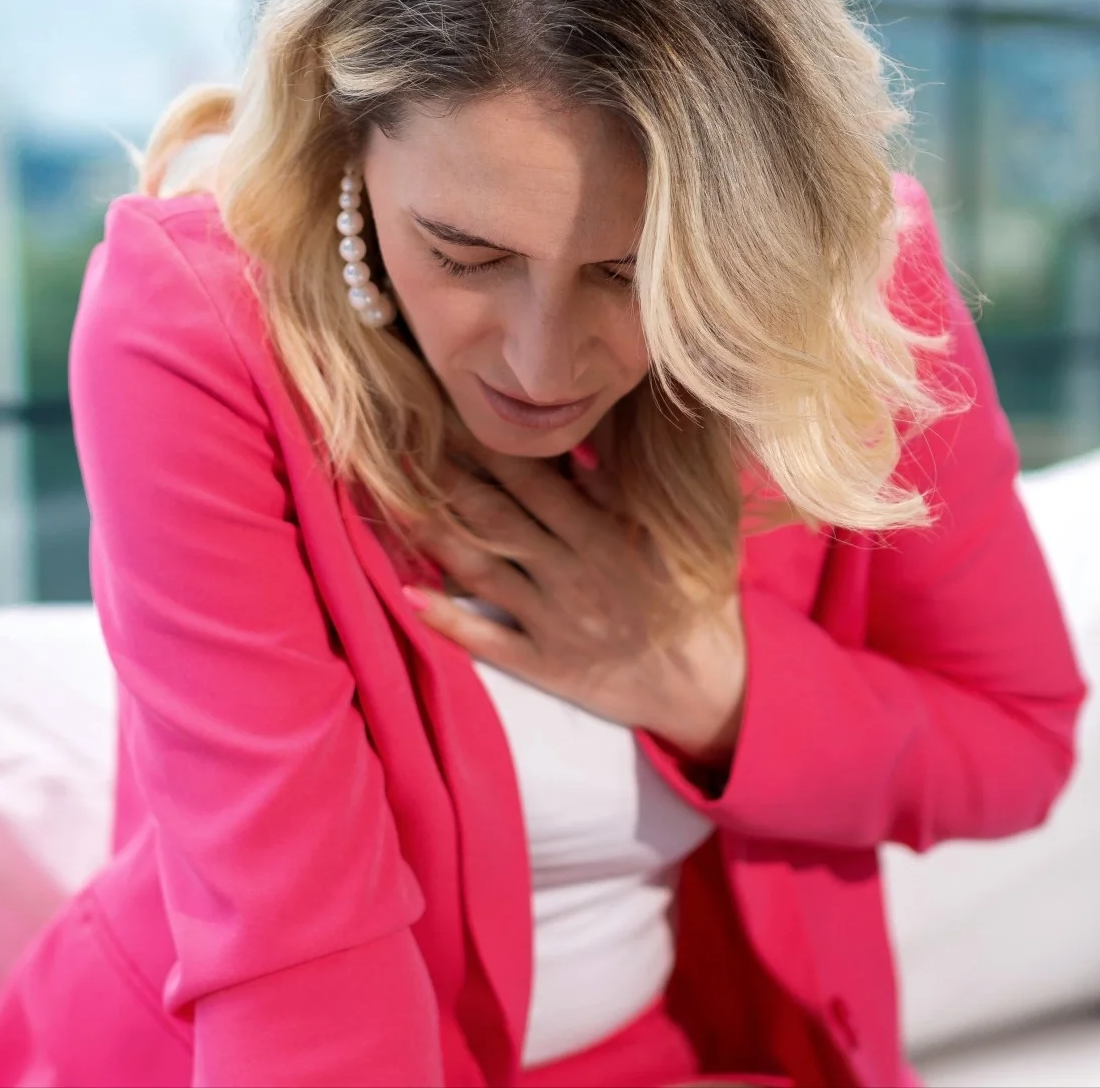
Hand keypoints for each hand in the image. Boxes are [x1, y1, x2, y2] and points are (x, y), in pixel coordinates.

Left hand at [402, 443, 746, 763]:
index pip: (535, 479)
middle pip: (497, 516)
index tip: (450, 414)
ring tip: (393, 501)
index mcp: (605, 536)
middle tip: (403, 444)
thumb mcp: (679, 533)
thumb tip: (592, 431)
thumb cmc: (694, 597)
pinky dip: (447, 619)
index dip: (488, 447)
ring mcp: (554, 620)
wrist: (707, 685)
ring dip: (434, 536)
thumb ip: (631, 486)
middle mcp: (572, 573)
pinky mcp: (545, 663)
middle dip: (448, 478)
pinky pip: (487, 640)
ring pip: (482, 570)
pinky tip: (408, 593)